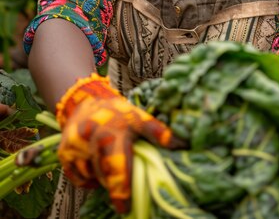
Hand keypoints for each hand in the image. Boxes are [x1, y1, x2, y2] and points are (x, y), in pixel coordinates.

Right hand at [56, 73, 181, 213]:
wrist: (85, 102)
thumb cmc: (116, 113)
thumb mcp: (138, 117)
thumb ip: (157, 131)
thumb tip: (181, 144)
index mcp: (113, 130)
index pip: (116, 164)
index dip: (120, 189)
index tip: (124, 208)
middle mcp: (91, 137)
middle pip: (104, 174)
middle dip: (115, 185)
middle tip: (123, 196)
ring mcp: (76, 146)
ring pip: (91, 176)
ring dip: (102, 178)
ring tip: (110, 163)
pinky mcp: (65, 154)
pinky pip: (79, 178)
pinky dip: (88, 178)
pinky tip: (97, 167)